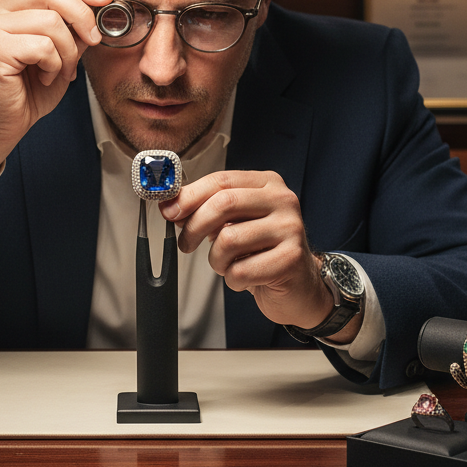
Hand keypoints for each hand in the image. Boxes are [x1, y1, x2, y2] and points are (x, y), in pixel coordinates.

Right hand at [0, 0, 111, 179]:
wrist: (3, 126)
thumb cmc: (29, 92)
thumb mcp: (62, 55)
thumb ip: (74, 31)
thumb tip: (99, 10)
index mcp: (10, 7)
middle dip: (82, 15)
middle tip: (93, 41)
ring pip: (51, 21)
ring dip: (67, 51)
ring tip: (60, 71)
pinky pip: (41, 46)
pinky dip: (53, 65)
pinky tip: (44, 78)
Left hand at [161, 171, 360, 340]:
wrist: (299, 286)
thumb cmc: (262, 251)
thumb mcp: (234, 223)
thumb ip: (206, 209)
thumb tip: (170, 205)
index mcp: (267, 184)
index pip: (221, 180)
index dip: (189, 196)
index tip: (167, 210)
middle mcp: (283, 200)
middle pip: (223, 203)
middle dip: (194, 226)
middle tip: (185, 243)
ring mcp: (290, 228)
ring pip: (228, 240)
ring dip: (216, 260)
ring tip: (227, 264)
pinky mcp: (291, 259)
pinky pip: (241, 270)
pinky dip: (233, 279)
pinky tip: (245, 277)